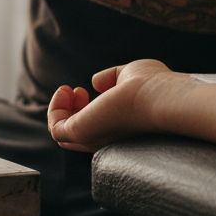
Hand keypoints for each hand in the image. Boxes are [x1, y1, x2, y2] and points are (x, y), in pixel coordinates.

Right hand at [48, 59, 180, 152]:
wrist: (160, 98)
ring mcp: (93, 138)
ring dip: (59, 108)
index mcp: (117, 129)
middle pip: (74, 136)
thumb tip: (96, 82)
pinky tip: (66, 90)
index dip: (83, 109)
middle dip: (69, 111)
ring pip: (62, 133)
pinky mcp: (81, 133)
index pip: (92, 129)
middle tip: (78, 91)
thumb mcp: (128, 75)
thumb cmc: (153, 86)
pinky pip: (56, 129)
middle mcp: (105, 140)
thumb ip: (112, 78)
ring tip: (69, 90)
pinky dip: (55, 108)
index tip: (87, 89)